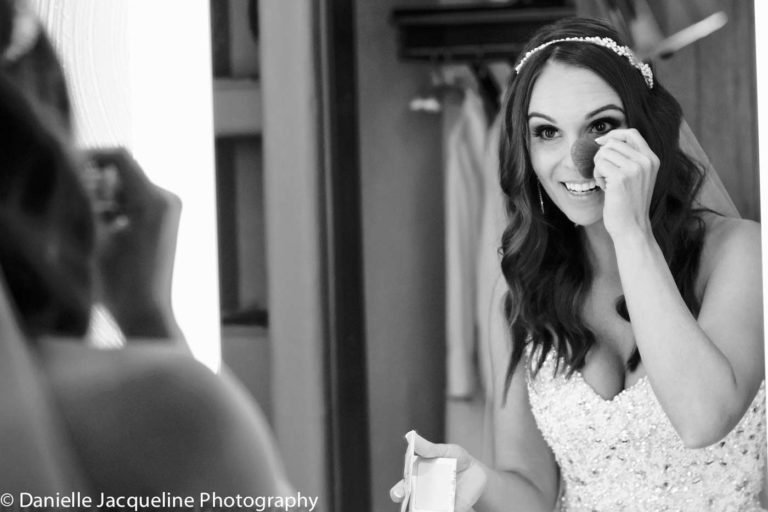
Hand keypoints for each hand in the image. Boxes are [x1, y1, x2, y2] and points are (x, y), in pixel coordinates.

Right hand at [81, 147, 183, 340]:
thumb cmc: (120, 281)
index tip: (68, 168)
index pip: (120, 157)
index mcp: (154, 199)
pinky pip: (137, 200)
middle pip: (124, 171)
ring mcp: (170, 210)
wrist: (146, 312)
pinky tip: (105, 228)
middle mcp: (167, 199)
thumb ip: (87, 199)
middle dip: (98, 181)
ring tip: (93, 220)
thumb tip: (77, 172)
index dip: (92, 156)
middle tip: (78, 202)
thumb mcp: (96, 235)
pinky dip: (118, 207)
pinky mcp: (166, 221)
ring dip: (105, 196)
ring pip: (128, 187)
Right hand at [389, 433, 486, 511]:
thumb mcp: (445, 450)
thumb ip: (428, 448)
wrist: (477, 472)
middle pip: (411, 502)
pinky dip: (442, 511)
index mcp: (418, 475)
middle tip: (410, 507)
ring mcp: (435, 502)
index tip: (398, 494)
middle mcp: (423, 491)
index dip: (399, 491)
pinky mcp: (449, 509)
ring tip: (426, 509)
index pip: (404, 486)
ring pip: (425, 510)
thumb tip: (411, 436)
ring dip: (422, 510)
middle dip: (408, 506)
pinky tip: (444, 509)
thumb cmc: (457, 459)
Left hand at [593, 129, 658, 239]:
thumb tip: (606, 140)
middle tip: (605, 175)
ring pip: (603, 153)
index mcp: (652, 159)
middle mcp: (646, 161)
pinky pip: (599, 165)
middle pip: (612, 143)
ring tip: (606, 183)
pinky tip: (605, 188)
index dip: (613, 134)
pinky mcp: (621, 178)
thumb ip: (629, 158)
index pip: (632, 133)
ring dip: (599, 168)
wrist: (632, 227)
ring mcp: (634, 169)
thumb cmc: (629, 203)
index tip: (600, 142)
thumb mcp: (636, 177)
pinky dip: (597, 176)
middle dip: (602, 157)